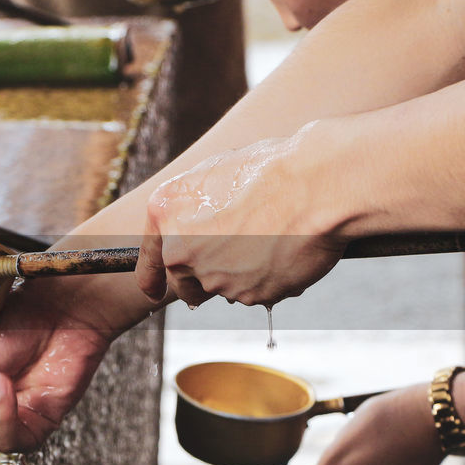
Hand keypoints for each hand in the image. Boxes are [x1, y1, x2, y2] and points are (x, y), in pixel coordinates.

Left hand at [135, 130, 346, 306]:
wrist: (316, 184)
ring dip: (239, 275)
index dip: (151, 279)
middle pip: (185, 282)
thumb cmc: (270, 169)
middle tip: (234, 255)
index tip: (153, 291)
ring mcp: (214, 278)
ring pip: (223, 287)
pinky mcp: (249, 295)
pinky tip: (287, 252)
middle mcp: (181, 252)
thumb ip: (193, 208)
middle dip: (202, 276)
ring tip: (271, 241)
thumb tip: (194, 224)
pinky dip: (269, 280)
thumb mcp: (215, 175)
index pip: (148, 261)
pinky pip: (256, 293)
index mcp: (165, 216)